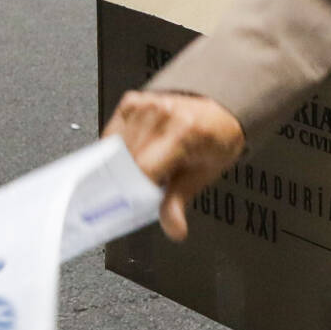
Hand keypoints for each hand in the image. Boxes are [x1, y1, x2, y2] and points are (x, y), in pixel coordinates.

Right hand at [103, 88, 245, 238]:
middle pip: (126, 160)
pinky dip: (118, 148)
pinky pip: (112, 134)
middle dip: (129, 180)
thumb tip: (173, 228)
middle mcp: (161, 114)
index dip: (133, 190)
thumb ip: (179, 201)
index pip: (142, 168)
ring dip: (123, 164)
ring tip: (144, 168)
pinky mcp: (131, 101)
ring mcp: (144, 104)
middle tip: (140, 190)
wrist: (218, 110)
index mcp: (183, 132)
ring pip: (116, 148)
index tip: (131, 204)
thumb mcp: (203, 174)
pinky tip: (135, 153)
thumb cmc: (213, 139)